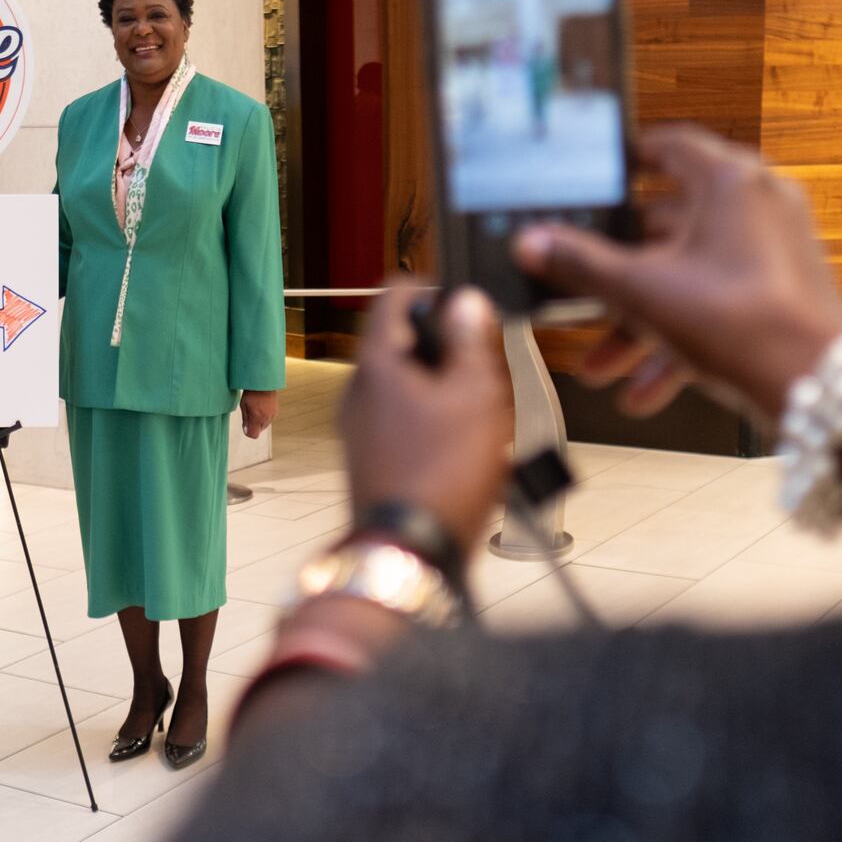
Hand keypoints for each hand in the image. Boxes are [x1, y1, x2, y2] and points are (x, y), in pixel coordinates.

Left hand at [240, 390, 277, 438]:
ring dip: (259, 421)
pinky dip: (265, 417)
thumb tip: (246, 430)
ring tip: (256, 410)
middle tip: (250, 415)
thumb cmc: (252, 392)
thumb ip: (246, 420)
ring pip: (264, 425)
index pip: (254, 435)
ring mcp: (272, 415)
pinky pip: (269, 419)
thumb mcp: (244, 406)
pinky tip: (261, 408)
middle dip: (254, 426)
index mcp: (257, 417)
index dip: (248, 432)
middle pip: (259, 430)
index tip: (246, 427)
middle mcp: (266, 418)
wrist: (264, 382)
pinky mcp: (276, 412)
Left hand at [340, 285, 509, 549]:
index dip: (432, 288)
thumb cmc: (440, 477)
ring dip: (443, 387)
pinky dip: (433, 421)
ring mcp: (359, 428)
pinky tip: (466, 447)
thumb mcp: (475, 394)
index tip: (462, 301)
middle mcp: (357, 392)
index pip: (394, 295)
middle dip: (446, 346)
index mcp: (376, 364)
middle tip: (484, 365)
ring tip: (482, 412)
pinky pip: (402, 421)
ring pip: (405, 384)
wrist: (409, 553)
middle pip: (402, 343)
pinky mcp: (370, 459)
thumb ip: (471, 340)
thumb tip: (467, 301)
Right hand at [513, 124, 841, 418]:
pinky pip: (718, 306)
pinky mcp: (782, 294)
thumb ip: (581, 265)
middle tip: (579, 290)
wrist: (817, 386)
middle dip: (619, 275)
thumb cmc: (744, 325)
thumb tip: (533, 242)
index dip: (626, 160)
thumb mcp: (641, 292)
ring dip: (642, 322)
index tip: (598, 176)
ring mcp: (775, 251)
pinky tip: (643, 390)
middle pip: (669, 227)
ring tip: (603, 364)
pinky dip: (681, 341)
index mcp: (730, 180)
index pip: (669, 146)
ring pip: (690, 277)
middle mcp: (759, 205)